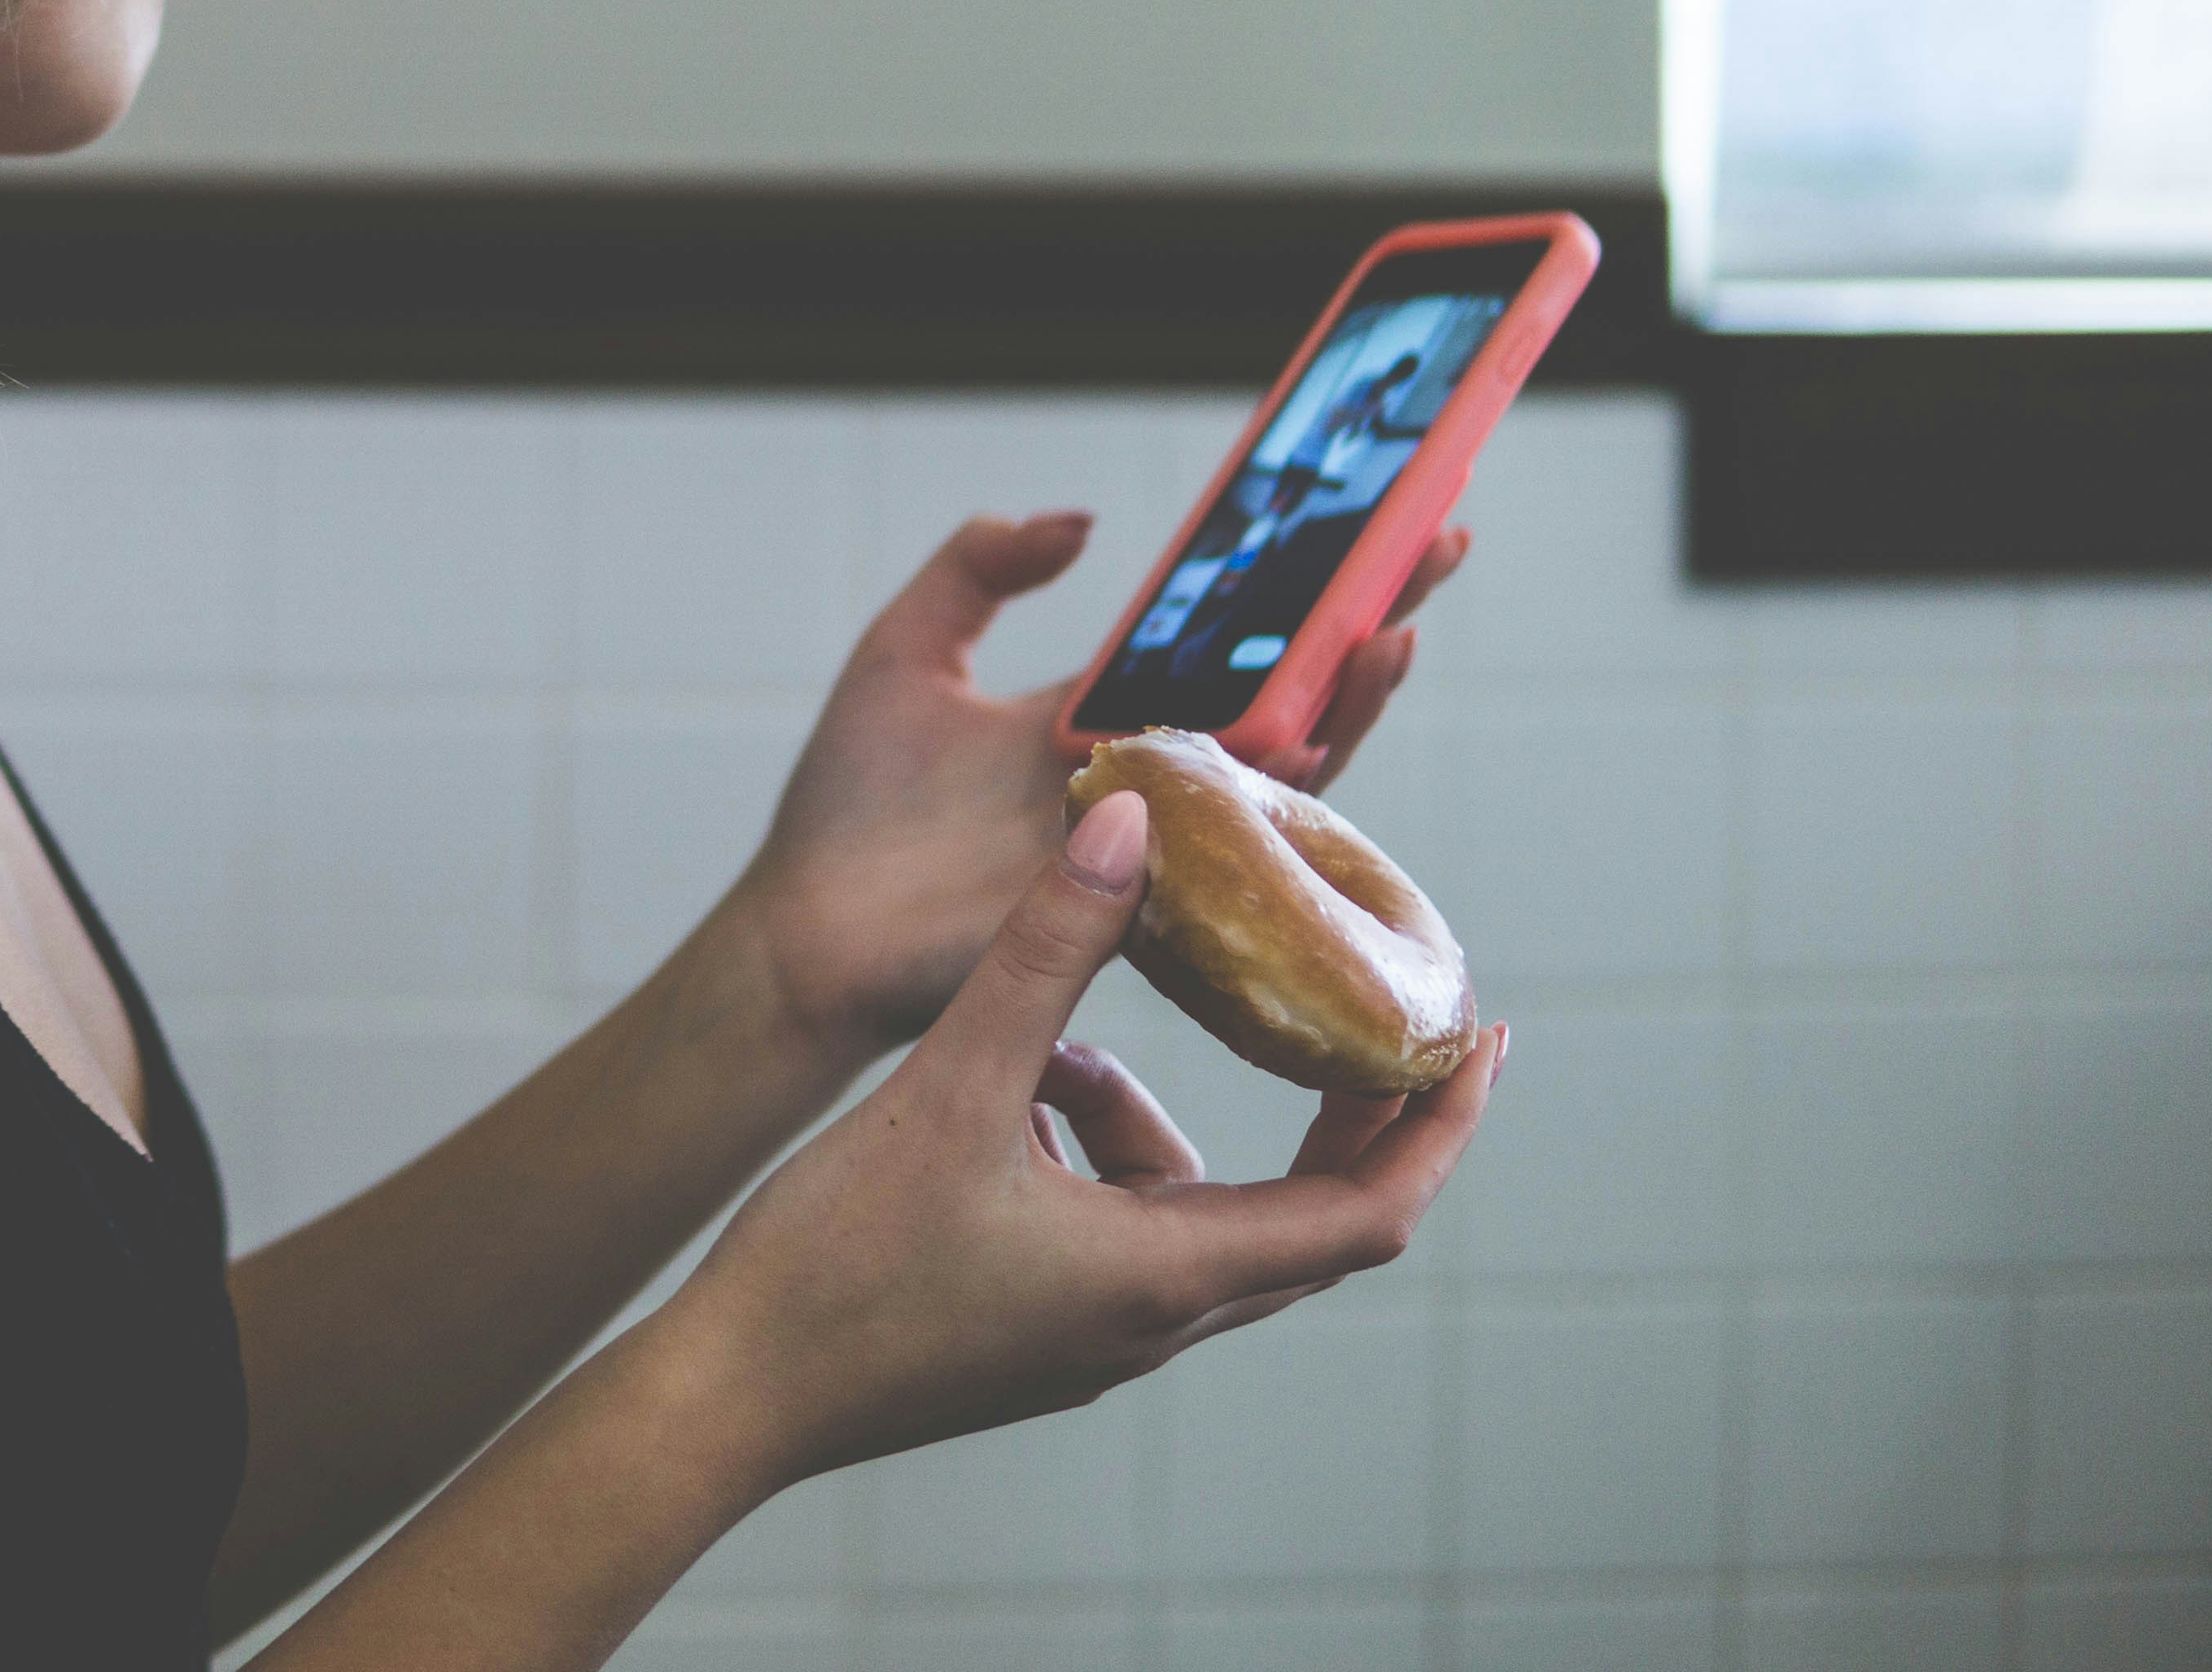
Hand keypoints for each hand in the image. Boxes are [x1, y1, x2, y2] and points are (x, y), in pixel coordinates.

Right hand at [665, 790, 1501, 1491]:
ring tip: (1051, 1045)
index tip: (1480, 1041)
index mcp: (1164, 1275)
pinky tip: (997, 1101)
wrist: (731, 1390)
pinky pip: (1113, 1229)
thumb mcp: (952, 1080)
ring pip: (1188, 1212)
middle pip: (1305, 1215)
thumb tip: (1129, 821)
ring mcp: (1094, 1335)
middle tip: (1354, 1011)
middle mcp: (1152, 1320)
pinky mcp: (1036, 1328)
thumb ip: (1044, 951)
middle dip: (1339, 1109)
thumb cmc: (840, 1259)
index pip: (1370, 1209)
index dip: (1439, 1124)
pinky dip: (1087, 1152)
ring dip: (1150, 1119)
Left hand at [731, 514, 1467, 1057]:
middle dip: (1364, 619)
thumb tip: (1082, 523)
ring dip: (1347, 701)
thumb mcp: (907, 651)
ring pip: (1286, 767)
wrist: (806, 931)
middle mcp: (1150, 775)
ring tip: (1392, 631)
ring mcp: (1155, 838)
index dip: (1294, 582)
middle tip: (1434, 544)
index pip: (1226, 637)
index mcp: (1102, 712)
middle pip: (1285, 691)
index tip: (1364, 512)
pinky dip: (1280, 800)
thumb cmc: (849, 805)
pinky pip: (1235, 852)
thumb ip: (980, 568)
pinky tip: (1314, 743)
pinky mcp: (1142, 900)